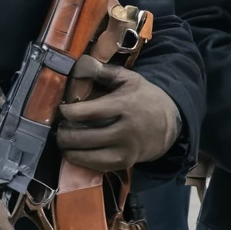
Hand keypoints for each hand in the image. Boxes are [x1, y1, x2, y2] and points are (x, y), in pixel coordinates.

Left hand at [57, 57, 180, 171]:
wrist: (169, 125)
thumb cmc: (145, 99)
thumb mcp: (130, 80)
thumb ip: (104, 72)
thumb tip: (81, 64)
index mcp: (124, 106)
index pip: (85, 113)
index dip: (67, 112)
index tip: (62, 109)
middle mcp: (124, 130)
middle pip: (79, 137)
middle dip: (62, 132)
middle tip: (61, 126)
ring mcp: (123, 150)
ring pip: (82, 154)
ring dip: (67, 148)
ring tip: (66, 138)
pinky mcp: (122, 163)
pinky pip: (91, 165)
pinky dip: (79, 158)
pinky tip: (77, 150)